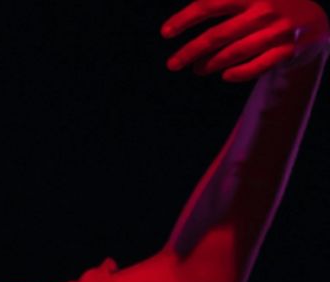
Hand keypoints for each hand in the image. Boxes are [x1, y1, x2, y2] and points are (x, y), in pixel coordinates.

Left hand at [162, 0, 329, 81]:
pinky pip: (257, 66)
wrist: (314, 20)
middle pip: (218, 35)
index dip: (184, 18)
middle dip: (190, 51)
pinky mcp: (288, 50)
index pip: (210, 4)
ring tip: (196, 69)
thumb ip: (219, 2)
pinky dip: (239, 73)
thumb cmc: (267, 7)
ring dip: (210, 64)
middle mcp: (264, 10)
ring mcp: (278, 31)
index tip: (164, 33)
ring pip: (234, 53)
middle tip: (172, 64)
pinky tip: (224, 76)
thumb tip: (182, 16)